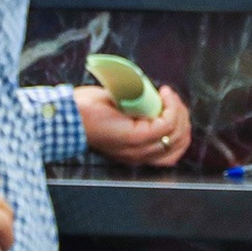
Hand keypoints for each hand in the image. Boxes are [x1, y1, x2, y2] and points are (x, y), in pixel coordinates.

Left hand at [74, 84, 190, 166]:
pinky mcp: (134, 137)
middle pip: (179, 143)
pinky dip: (171, 107)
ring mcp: (138, 149)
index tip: (172, 105)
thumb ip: (137, 115)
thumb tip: (155, 100)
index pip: (173, 152)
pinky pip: (166, 124)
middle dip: (183, 118)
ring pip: (177, 134)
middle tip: (172, 100)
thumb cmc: (88, 111)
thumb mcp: (119, 114)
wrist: (68, 115)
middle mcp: (140, 156)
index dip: (180, 127)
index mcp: (136, 153)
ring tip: (168, 97)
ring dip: (179, 112)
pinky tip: (164, 94)